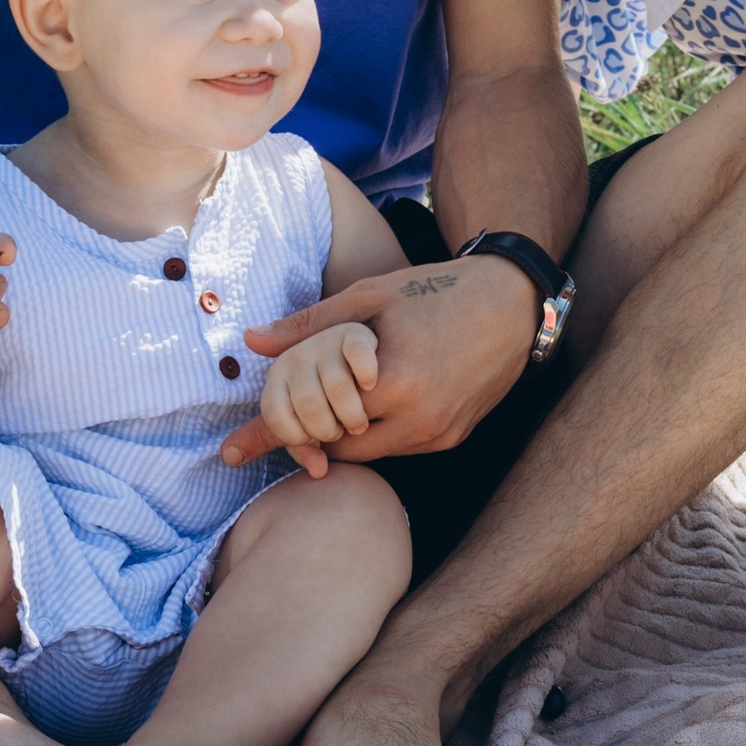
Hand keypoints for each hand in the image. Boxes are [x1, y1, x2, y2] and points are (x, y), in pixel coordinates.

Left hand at [222, 254, 533, 467]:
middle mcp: (420, 419)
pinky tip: (366, 406)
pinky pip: (398, 448)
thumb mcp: (370, 297)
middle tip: (281, 420)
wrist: (514, 304)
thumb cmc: (438, 290)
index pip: (317, 422)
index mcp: (395, 382)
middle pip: (339, 448)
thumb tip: (251, 342)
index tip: (231, 451)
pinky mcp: (453, 438)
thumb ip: (310, 325)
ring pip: (368, 455)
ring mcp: (439, 434)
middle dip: (309, 434)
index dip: (275, 432)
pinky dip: (374, 433)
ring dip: (343, 436)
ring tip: (324, 407)